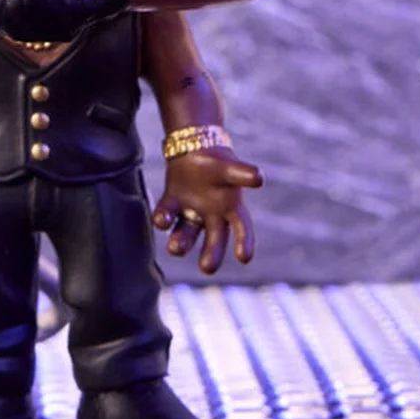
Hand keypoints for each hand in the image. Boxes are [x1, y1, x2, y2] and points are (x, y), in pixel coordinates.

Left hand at [151, 149, 262, 274]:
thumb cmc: (217, 163)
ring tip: (175, 249)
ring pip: (186, 233)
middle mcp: (211, 216)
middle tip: (206, 268)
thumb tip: (259, 179)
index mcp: (232, 208)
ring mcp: (190, 212)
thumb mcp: (229, 167)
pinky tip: (161, 221)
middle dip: (210, 255)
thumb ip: (241, 173)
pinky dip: (163, 219)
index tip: (244, 258)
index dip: (245, 243)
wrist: (192, 150)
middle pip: (213, 241)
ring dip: (181, 242)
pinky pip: (166, 215)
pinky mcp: (171, 204)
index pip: (242, 228)